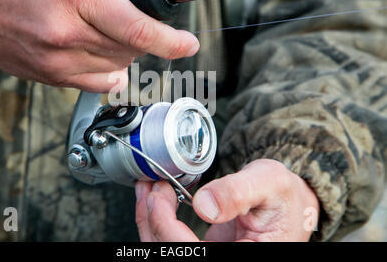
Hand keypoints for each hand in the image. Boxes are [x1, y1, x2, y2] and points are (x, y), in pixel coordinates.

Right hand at [0, 0, 198, 91]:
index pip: (138, 30)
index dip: (171, 42)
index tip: (187, 45)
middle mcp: (64, 33)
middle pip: (131, 51)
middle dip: (143, 37)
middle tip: (131, 18)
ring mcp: (52, 61)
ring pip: (116, 68)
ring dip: (123, 52)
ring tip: (101, 28)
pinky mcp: (45, 77)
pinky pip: (95, 82)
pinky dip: (106, 68)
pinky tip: (91, 49)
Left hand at [135, 159, 319, 241]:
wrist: (290, 205)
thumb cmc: (284, 197)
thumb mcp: (269, 183)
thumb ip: (238, 192)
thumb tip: (204, 204)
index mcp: (248, 256)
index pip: (189, 252)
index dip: (165, 223)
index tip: (158, 193)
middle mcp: (227, 260)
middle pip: (168, 253)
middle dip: (151, 219)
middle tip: (150, 186)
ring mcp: (213, 258)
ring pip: (164, 249)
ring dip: (149, 219)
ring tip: (146, 189)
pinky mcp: (205, 252)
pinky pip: (172, 242)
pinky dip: (158, 220)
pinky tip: (154, 199)